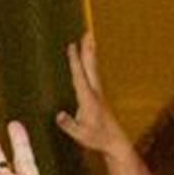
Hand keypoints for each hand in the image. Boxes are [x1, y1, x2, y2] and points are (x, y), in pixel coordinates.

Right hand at [54, 35, 132, 156]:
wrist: (115, 141)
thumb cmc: (96, 138)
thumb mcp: (80, 135)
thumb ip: (69, 125)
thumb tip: (58, 115)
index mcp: (88, 99)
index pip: (79, 76)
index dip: (75, 61)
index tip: (72, 46)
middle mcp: (94, 92)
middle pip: (90, 66)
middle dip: (88, 49)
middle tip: (87, 33)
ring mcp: (98, 93)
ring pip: (93, 68)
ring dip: (91, 52)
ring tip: (89, 39)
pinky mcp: (98, 95)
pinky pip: (93, 74)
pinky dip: (91, 63)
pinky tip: (89, 59)